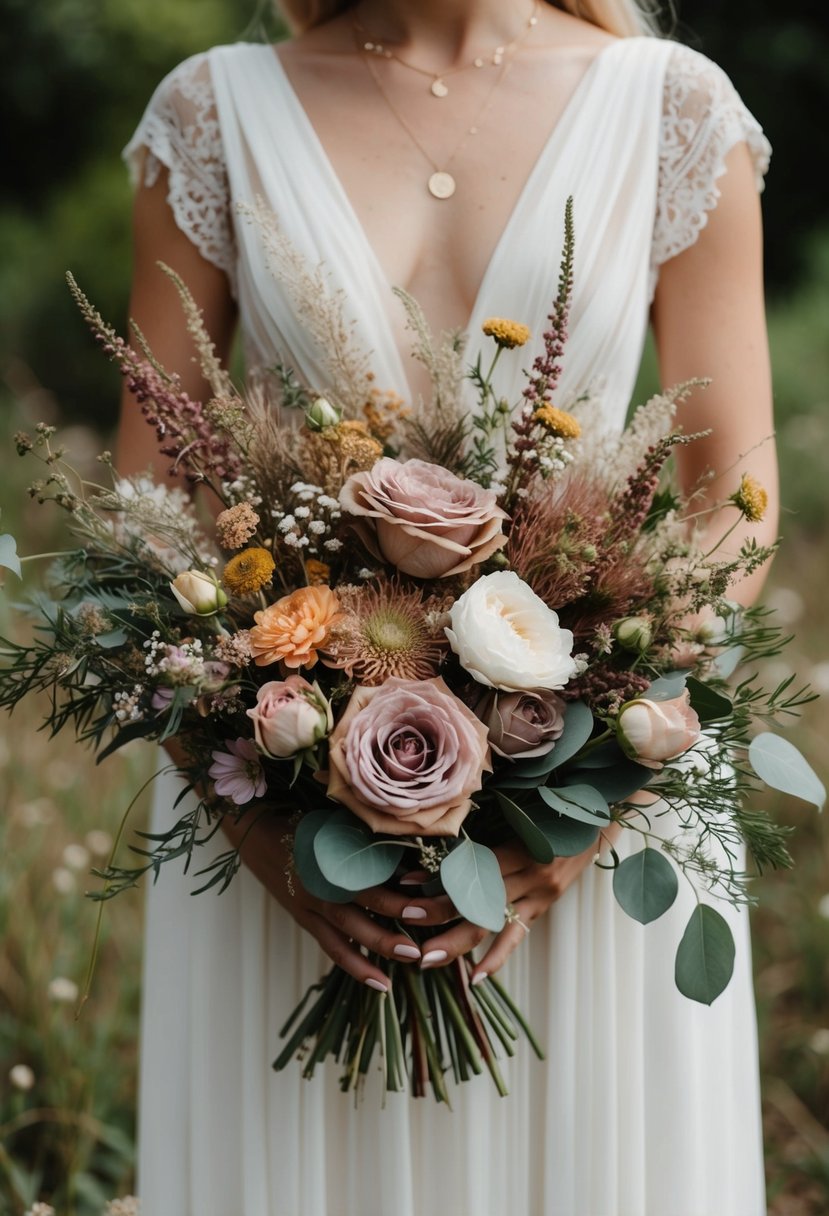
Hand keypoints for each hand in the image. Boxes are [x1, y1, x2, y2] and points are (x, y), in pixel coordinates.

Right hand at [219, 806, 457, 991]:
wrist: (258, 833)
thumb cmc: (306, 824)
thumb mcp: (335, 825)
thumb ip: (368, 842)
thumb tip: (414, 852)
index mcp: (329, 861)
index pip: (367, 880)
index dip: (395, 890)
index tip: (425, 897)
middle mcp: (320, 887)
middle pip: (358, 913)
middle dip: (388, 932)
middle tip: (418, 949)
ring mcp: (311, 907)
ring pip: (346, 937)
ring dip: (376, 952)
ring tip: (408, 964)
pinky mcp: (306, 920)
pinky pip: (332, 948)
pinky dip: (356, 965)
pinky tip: (380, 982)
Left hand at [406, 822, 623, 980]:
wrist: (599, 823)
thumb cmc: (555, 812)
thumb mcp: (526, 815)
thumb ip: (491, 830)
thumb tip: (442, 843)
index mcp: (523, 848)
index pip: (474, 867)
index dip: (440, 877)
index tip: (407, 883)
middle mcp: (531, 875)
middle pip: (478, 898)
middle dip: (439, 911)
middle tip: (405, 919)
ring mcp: (539, 894)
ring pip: (491, 923)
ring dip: (456, 942)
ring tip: (426, 958)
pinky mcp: (543, 906)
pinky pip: (517, 937)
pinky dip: (497, 958)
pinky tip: (476, 979)